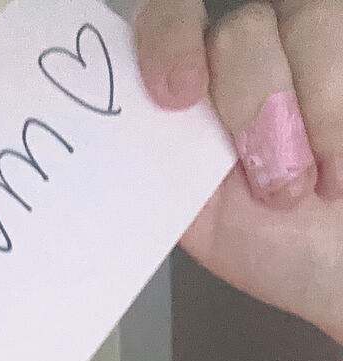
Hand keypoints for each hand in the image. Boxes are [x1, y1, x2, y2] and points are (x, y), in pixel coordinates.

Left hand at [134, 0, 342, 342]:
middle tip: (267, 176)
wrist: (336, 263)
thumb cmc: (275, 240)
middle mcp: (246, 50)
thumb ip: (161, 170)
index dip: (167, 39)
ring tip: (306, 187)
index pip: (164, 21)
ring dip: (309, 116)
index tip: (177, 96)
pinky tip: (337, 169)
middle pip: (238, 28)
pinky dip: (337, 112)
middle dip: (253, 100)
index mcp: (193, 85)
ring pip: (303, 22)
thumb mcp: (203, 218)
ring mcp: (305, 38)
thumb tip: (113, 145)